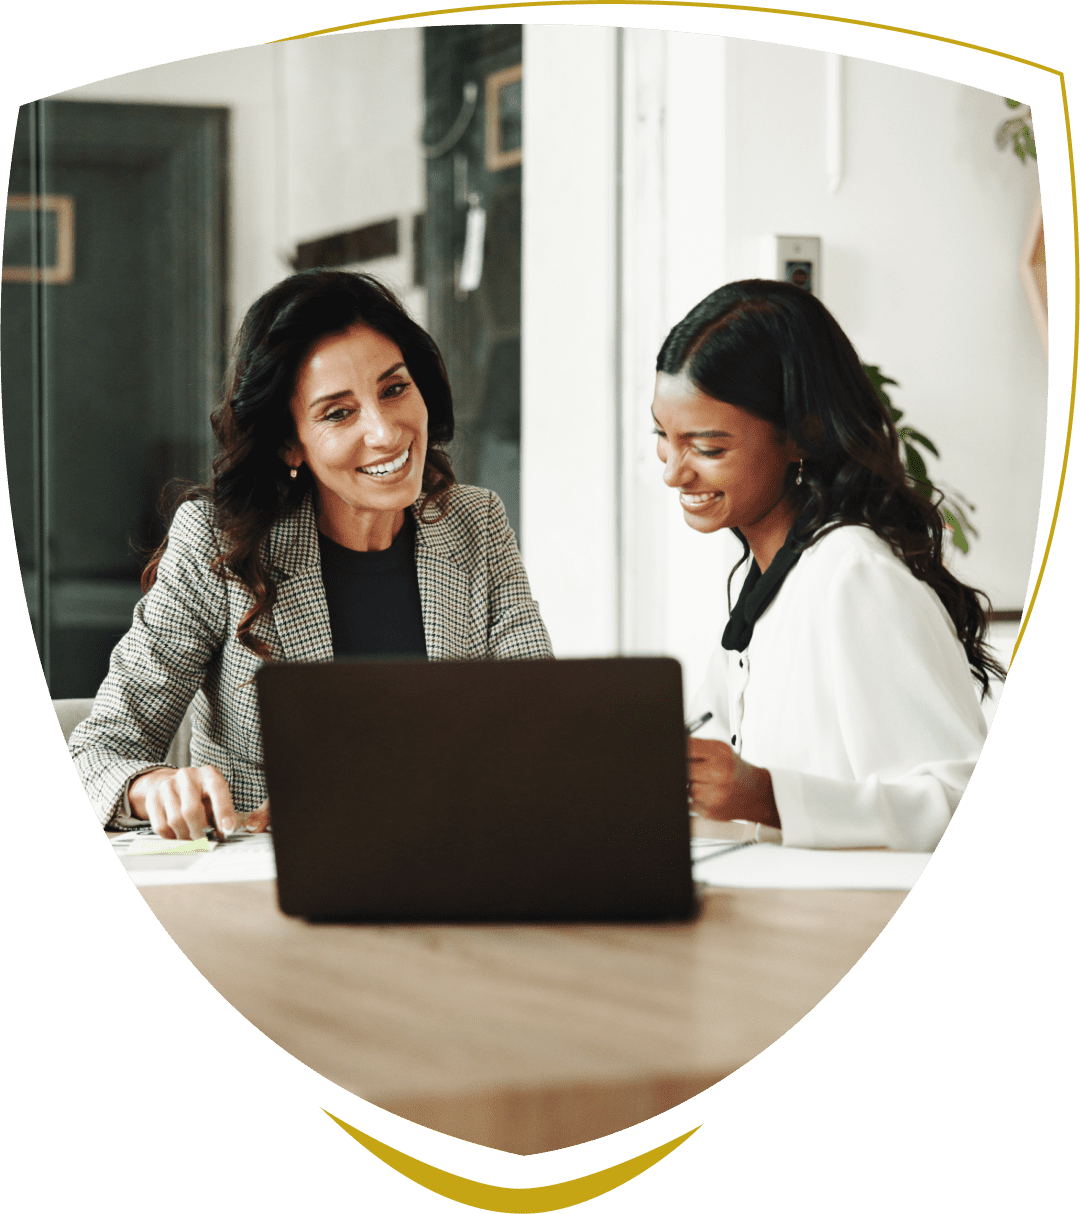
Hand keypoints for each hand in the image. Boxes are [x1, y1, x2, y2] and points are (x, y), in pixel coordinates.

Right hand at [128, 766, 270, 838]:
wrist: (174, 783)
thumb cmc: (202, 794)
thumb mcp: (217, 797)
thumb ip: (226, 813)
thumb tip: (230, 830)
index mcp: (208, 774)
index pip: (217, 790)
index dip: (223, 811)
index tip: (228, 829)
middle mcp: (187, 776)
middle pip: (191, 810)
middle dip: (200, 833)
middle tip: (205, 844)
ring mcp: (167, 786)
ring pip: (175, 821)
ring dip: (186, 837)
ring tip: (193, 841)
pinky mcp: (153, 798)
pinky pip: (160, 826)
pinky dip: (172, 837)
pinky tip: (179, 837)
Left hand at [687, 738, 780, 827]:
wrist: (756, 794)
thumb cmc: (736, 771)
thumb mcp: (721, 751)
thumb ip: (697, 746)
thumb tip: (677, 746)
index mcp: (720, 754)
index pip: (688, 747)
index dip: (681, 751)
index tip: (678, 753)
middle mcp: (718, 774)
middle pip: (684, 769)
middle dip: (687, 769)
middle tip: (696, 771)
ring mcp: (714, 794)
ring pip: (685, 787)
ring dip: (690, 785)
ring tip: (705, 783)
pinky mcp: (709, 811)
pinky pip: (689, 802)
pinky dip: (694, 799)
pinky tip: (708, 795)